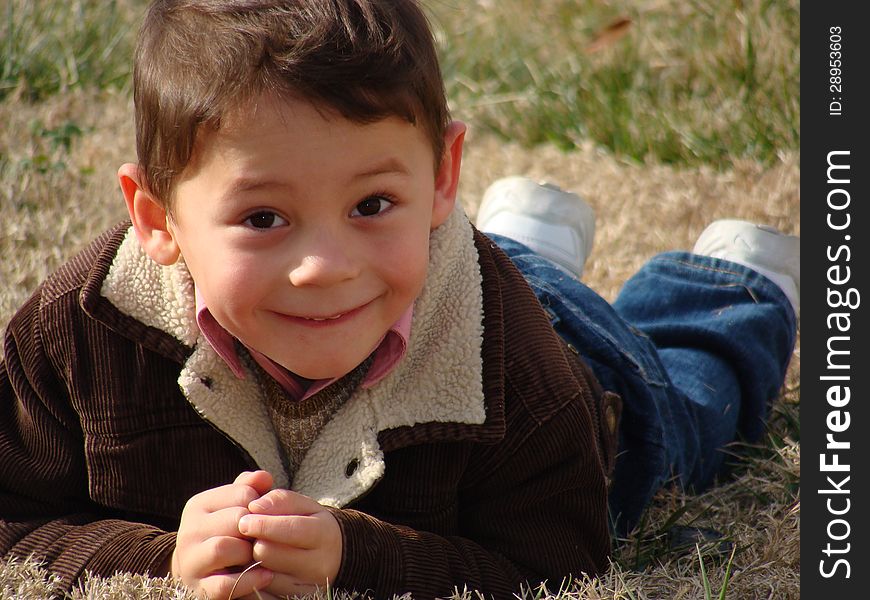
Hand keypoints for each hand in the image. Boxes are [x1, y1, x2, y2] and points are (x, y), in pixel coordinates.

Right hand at [171, 470, 274, 598]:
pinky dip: (250, 580)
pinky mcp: (200, 589)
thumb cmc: (224, 531)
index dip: (262, 505)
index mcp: (199, 505)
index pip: (242, 493)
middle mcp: (189, 531)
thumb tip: (265, 477)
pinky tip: (267, 575)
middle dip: (257, 528)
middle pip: (235, 519)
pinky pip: (226, 585)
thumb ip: (248, 488)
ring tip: (259, 554)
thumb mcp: (232, 505)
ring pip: (223, 548)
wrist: (196, 569)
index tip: (265, 516)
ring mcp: (191, 561)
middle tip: (266, 536)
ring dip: (249, 552)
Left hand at [238, 489, 342, 596]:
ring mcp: (306, 587)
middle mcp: (318, 565)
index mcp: (324, 535)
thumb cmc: (313, 526)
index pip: (290, 530)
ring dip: (250, 562)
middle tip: (248, 536)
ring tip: (253, 551)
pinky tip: (253, 569)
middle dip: (254, 543)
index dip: (263, 524)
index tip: (244, 520)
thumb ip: (281, 500)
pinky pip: (261, 594)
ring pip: (261, 576)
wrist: (335, 557)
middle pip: (269, 555)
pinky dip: (252, 580)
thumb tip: (254, 506)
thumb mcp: (305, 507)